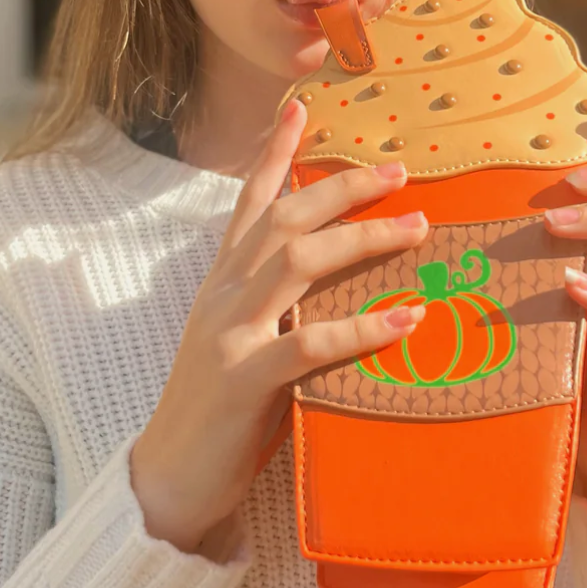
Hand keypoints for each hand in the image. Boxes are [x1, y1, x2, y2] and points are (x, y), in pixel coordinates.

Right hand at [130, 98, 428, 552]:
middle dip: (343, 188)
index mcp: (222, 284)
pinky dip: (363, 329)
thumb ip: (277, 309)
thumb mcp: (243, 342)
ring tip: (418, 228)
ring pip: (297, 263)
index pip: (248, 204)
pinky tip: (407, 319)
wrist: (168, 478)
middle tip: (399, 172)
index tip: (300, 110)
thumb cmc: (218, 411)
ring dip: (362, 239)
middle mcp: (222, 295)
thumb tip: (335, 285)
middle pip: (284, 219)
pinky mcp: (244, 380)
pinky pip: (310, 345)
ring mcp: (229, 334)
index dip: (273, 154)